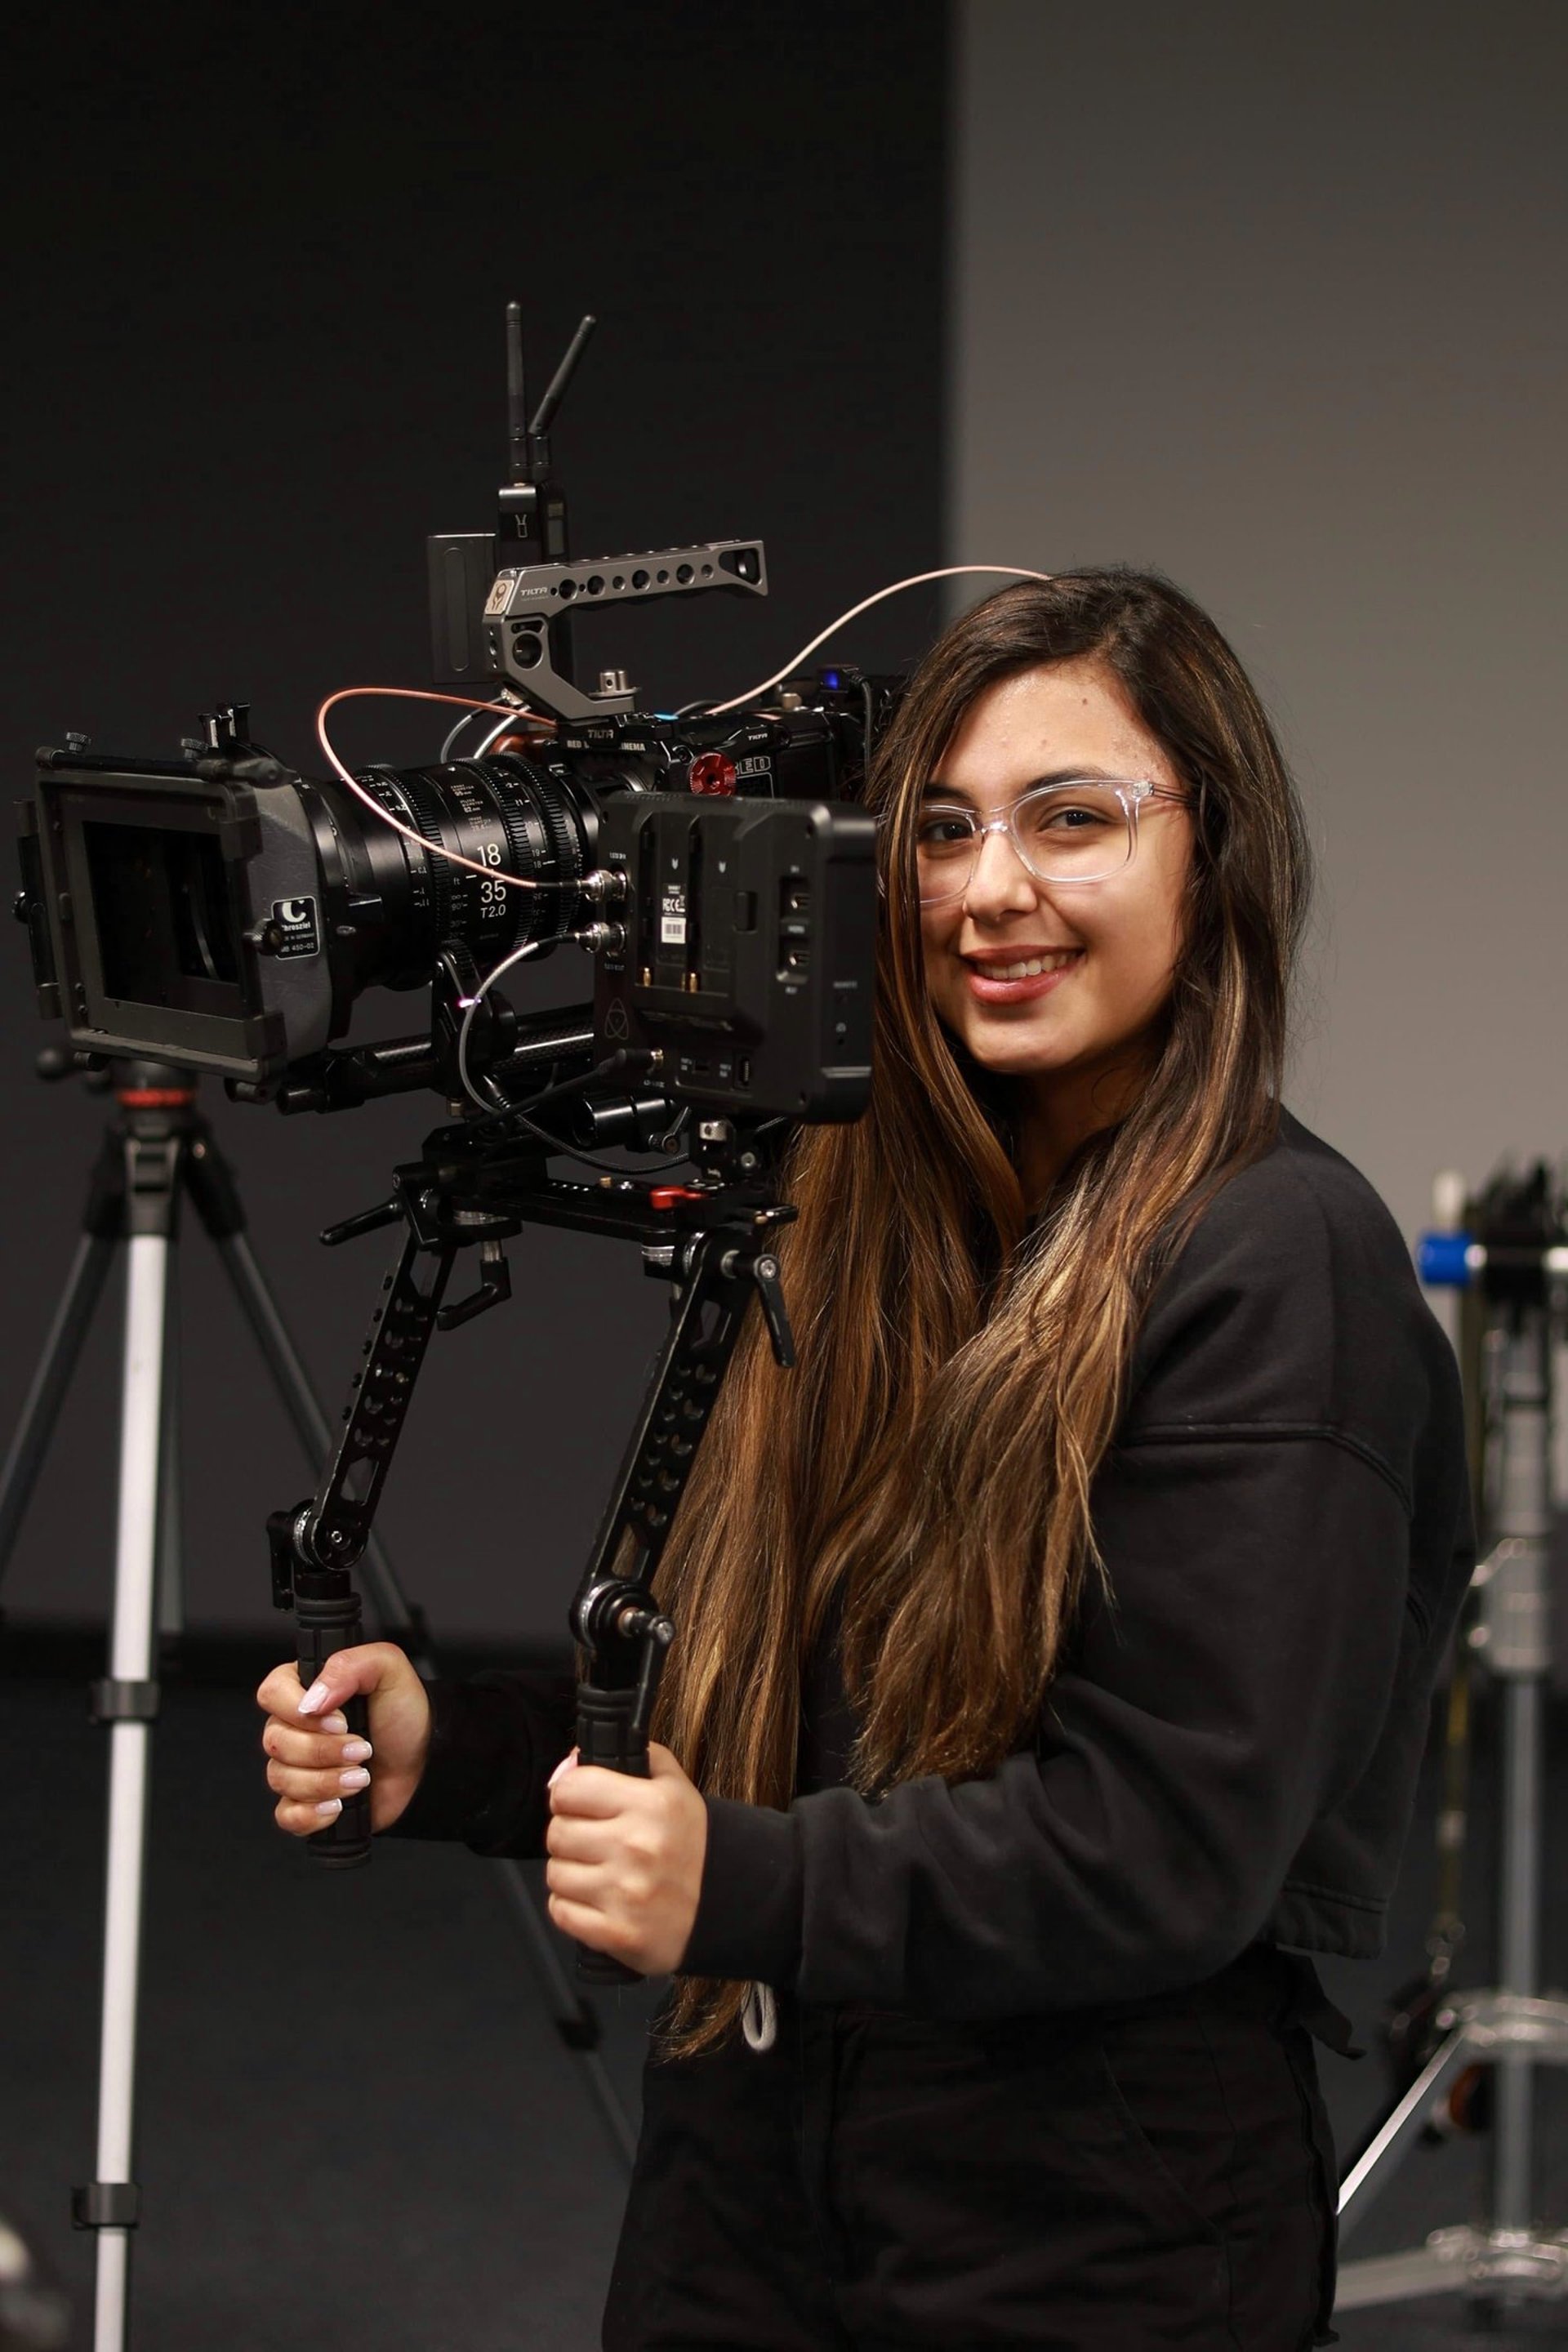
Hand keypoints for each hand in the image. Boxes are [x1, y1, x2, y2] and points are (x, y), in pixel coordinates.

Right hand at [256, 1644, 430, 1836]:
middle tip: (361, 1749)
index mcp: (306, 1690)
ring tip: (361, 1776)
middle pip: (275, 1741)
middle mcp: (294, 1728)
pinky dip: (311, 1814)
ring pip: (280, 1778)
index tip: (339, 1721)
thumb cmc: (405, 1716)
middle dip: (323, 1751)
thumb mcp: (388, 1670)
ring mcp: (296, 1767)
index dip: (298, 1711)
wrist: (426, 1761)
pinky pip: (285, 1815)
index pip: (271, 1694)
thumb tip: (313, 1698)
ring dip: (325, 1781)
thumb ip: (349, 1665)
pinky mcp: (304, 1802)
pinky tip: (338, 1805)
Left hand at [545, 1743, 706, 1974]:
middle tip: (593, 1842)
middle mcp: (637, 1847)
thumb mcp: (674, 1786)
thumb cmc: (691, 1844)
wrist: (725, 1905)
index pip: (569, 1789)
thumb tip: (567, 1766)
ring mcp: (626, 1893)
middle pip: (557, 1833)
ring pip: (555, 1874)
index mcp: (651, 1805)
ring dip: (570, 1874)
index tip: (580, 1805)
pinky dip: (571, 1908)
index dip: (567, 1795)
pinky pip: (560, 1912)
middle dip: (569, 1836)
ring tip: (597, 1873)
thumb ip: (629, 1757)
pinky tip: (596, 1901)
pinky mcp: (617, 1933)